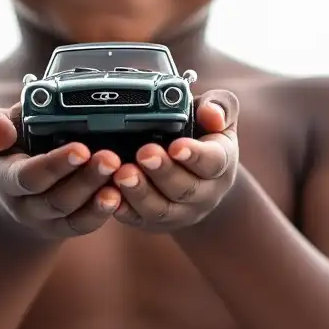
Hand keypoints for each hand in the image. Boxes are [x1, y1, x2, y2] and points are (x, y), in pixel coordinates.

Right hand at [0, 103, 121, 238]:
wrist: (14, 186)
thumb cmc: (7, 145)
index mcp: (3, 176)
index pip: (26, 176)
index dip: (54, 165)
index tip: (81, 148)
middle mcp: (24, 203)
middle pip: (55, 199)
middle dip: (84, 179)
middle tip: (110, 158)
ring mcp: (47, 218)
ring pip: (73, 213)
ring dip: (98, 192)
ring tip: (121, 170)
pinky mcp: (67, 225)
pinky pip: (85, 224)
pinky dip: (103, 210)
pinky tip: (120, 193)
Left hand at [110, 89, 238, 230]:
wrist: (199, 179)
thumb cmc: (203, 136)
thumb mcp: (217, 115)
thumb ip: (220, 106)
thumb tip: (211, 113)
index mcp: (220, 164)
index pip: (213, 162)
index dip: (195, 155)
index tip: (177, 146)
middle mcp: (203, 193)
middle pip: (185, 188)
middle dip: (163, 172)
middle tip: (143, 154)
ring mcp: (178, 211)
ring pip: (160, 208)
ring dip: (140, 192)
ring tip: (122, 174)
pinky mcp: (152, 221)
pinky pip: (137, 219)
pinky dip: (122, 208)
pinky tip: (107, 194)